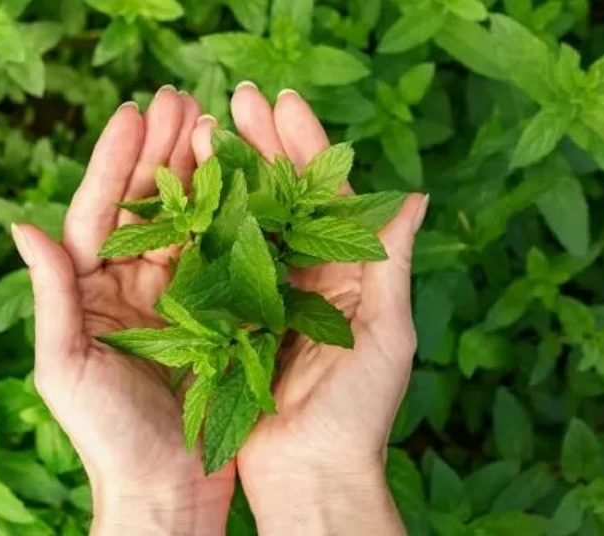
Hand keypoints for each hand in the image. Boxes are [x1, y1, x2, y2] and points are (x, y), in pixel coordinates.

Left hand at [10, 86, 234, 535]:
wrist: (166, 487)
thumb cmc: (107, 437)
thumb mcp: (67, 366)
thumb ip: (51, 295)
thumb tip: (23, 224)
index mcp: (90, 291)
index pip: (99, 213)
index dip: (115, 162)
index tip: (134, 114)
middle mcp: (131, 285)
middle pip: (146, 205)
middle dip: (162, 151)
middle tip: (181, 98)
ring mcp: (176, 296)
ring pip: (186, 221)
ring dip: (198, 172)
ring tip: (214, 123)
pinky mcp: (214, 313)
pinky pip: (221, 256)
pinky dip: (230, 217)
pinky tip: (245, 181)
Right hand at [191, 83, 427, 534]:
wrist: (309, 474)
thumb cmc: (358, 413)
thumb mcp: (387, 335)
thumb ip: (391, 264)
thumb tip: (415, 196)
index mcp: (348, 273)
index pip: (328, 195)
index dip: (306, 146)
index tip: (282, 102)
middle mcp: (307, 275)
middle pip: (284, 197)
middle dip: (262, 146)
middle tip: (236, 98)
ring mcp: (267, 294)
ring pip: (247, 221)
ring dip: (230, 174)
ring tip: (206, 128)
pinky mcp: (232, 318)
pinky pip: (218, 264)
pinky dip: (205, 227)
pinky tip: (187, 190)